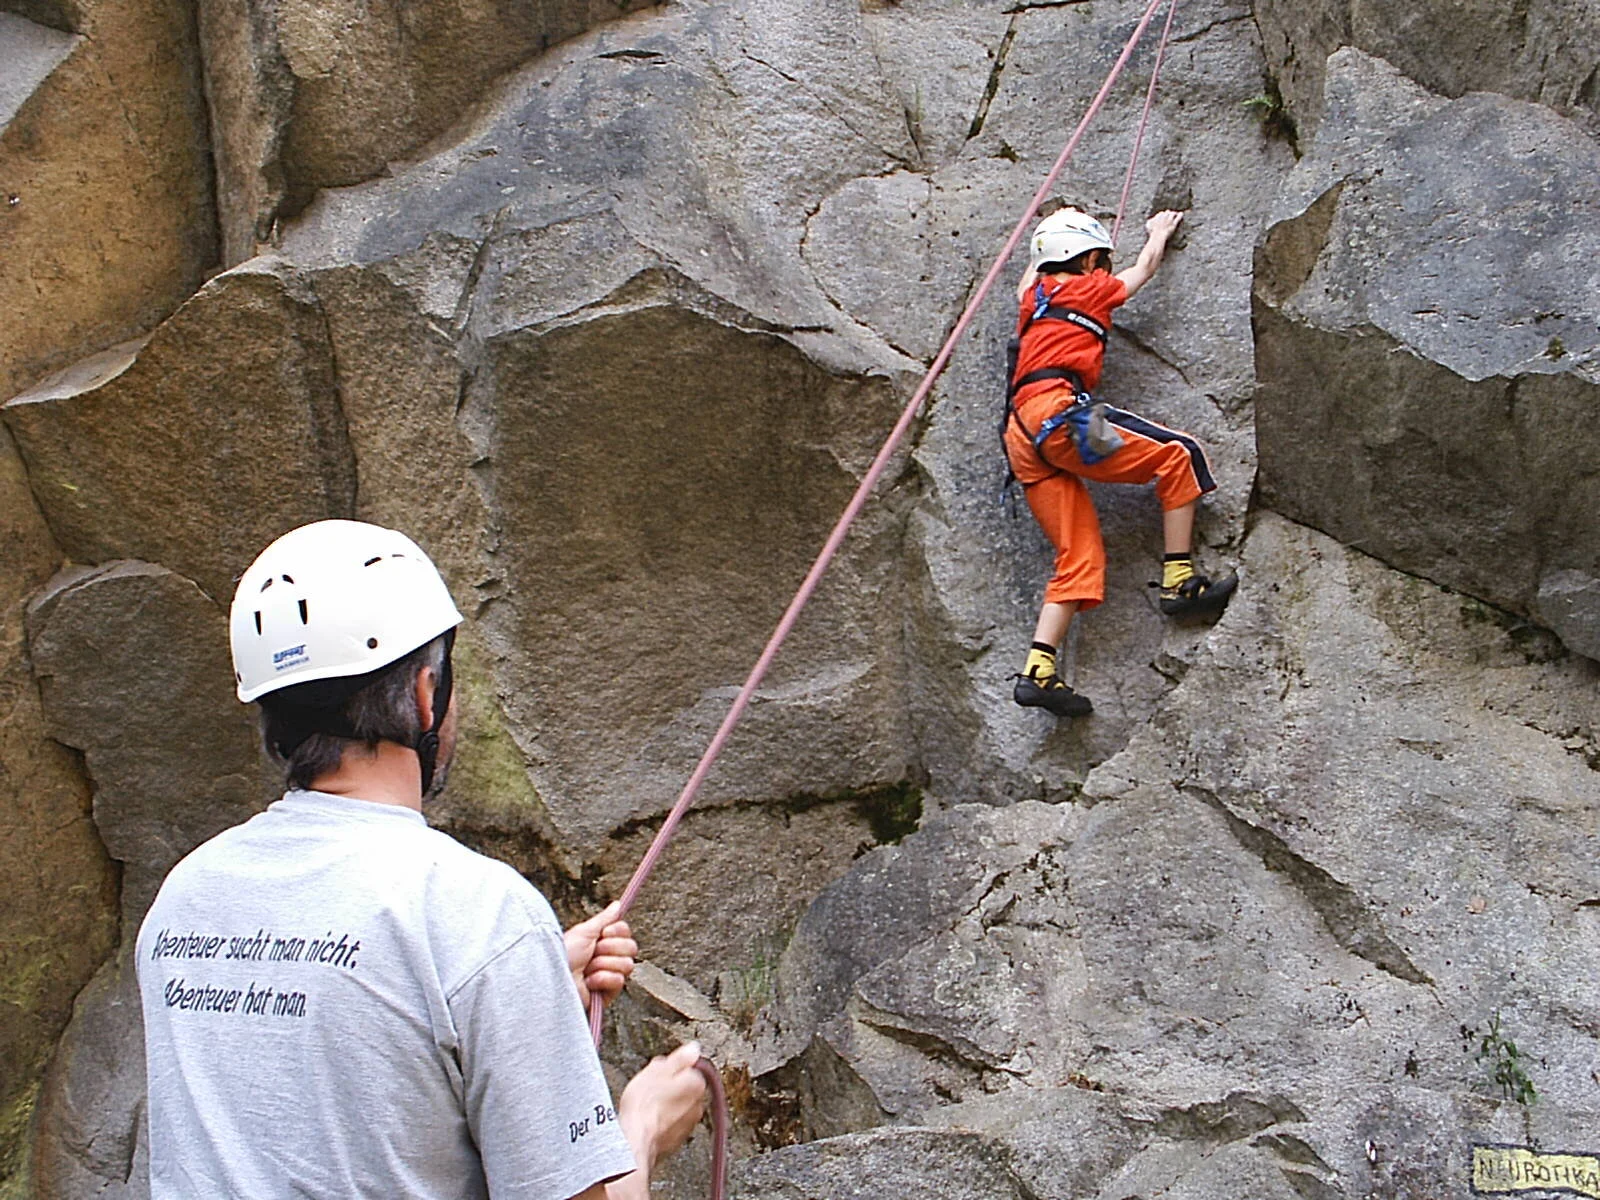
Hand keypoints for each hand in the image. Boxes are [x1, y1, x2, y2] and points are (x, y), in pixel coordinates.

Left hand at [564, 902, 636, 1008]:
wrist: (552, 978)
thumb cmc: (562, 954)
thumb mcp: (583, 932)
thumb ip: (604, 919)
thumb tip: (617, 905)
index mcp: (602, 941)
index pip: (626, 932)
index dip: (617, 932)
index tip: (603, 933)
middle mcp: (607, 958)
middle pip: (631, 947)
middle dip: (609, 948)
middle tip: (591, 953)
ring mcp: (609, 976)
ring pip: (626, 964)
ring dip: (602, 964)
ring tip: (586, 970)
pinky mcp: (608, 994)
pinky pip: (618, 981)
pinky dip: (601, 979)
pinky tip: (588, 982)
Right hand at [618, 1042, 708, 1172]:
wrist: (634, 1142)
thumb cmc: (643, 1106)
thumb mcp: (658, 1070)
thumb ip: (680, 1058)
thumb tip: (693, 1049)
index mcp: (696, 1084)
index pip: (687, 1070)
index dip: (668, 1071)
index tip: (656, 1074)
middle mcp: (698, 1105)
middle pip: (683, 1089)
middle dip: (669, 1088)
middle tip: (648, 1090)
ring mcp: (688, 1125)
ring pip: (677, 1108)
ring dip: (665, 1107)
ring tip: (645, 1108)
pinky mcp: (677, 1140)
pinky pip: (670, 1126)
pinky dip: (662, 1123)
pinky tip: (647, 1122)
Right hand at [1145, 209, 1183, 241]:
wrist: (1158, 236)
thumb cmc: (1152, 232)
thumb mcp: (1148, 225)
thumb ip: (1150, 221)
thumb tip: (1150, 220)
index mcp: (1158, 216)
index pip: (1161, 214)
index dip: (1162, 215)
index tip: (1163, 217)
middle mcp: (1164, 216)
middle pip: (1167, 212)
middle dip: (1168, 214)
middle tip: (1169, 215)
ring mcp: (1170, 220)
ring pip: (1172, 214)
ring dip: (1174, 213)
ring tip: (1175, 214)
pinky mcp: (1174, 224)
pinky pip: (1178, 218)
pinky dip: (1180, 215)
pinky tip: (1181, 214)